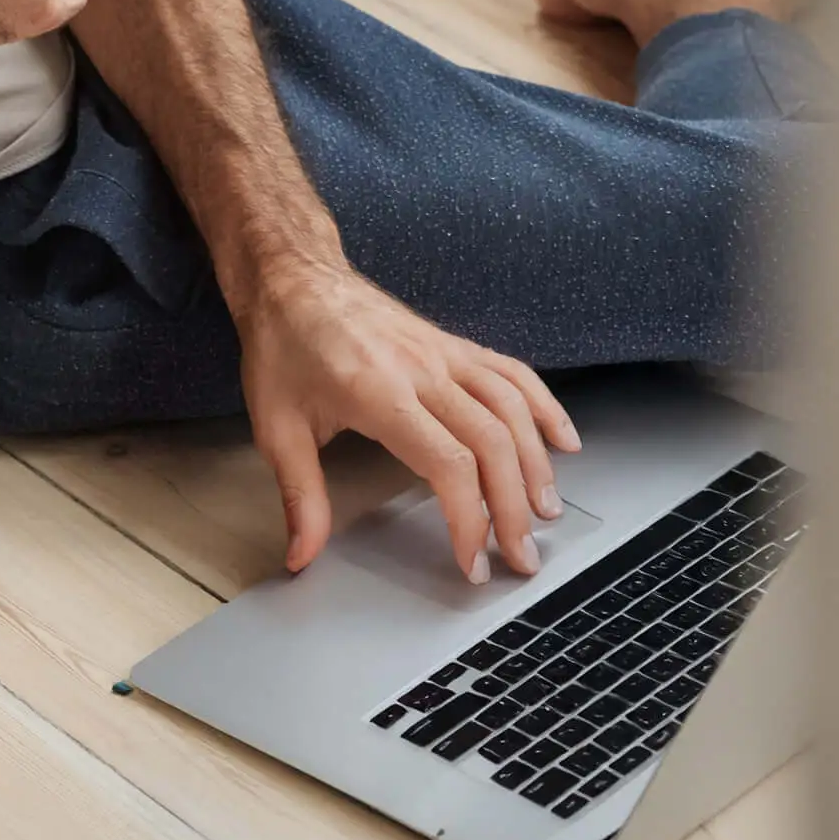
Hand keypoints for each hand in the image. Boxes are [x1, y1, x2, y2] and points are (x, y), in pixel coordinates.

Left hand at [238, 261, 581, 583]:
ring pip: (512, 407)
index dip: (470, 520)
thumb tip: (303, 556)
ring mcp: (443, 352)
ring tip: (546, 512)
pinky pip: (510, 372)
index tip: (473, 563)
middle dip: (514, 507)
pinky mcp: (451, 343)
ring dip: (536, 463)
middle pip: (493, 442)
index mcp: (381, 392)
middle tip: (522, 558)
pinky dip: (543, 405)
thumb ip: (299, 496)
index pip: (449, 464)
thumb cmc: (282, 346)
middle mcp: (423, 369)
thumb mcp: (275, 426)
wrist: (293, 276)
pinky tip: (562, 438)